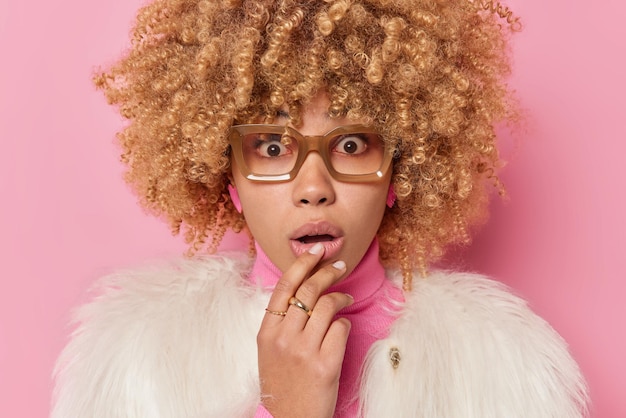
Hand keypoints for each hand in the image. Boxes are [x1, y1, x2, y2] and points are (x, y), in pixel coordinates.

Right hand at [257, 243, 353, 417]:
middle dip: (327, 272)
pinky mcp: (326, 364)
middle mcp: (284, 338)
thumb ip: (280, 323)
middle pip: (309, 290)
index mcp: (267, 332)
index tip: (316, 251)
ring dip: (341, 296)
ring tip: (346, 296)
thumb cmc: (283, 384)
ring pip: (327, 305)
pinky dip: (345, 323)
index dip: (302, 264)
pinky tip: (342, 328)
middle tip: (339, 266)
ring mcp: (304, 351)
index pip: (284, 286)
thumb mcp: (269, 351)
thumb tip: (302, 290)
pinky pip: (341, 328)